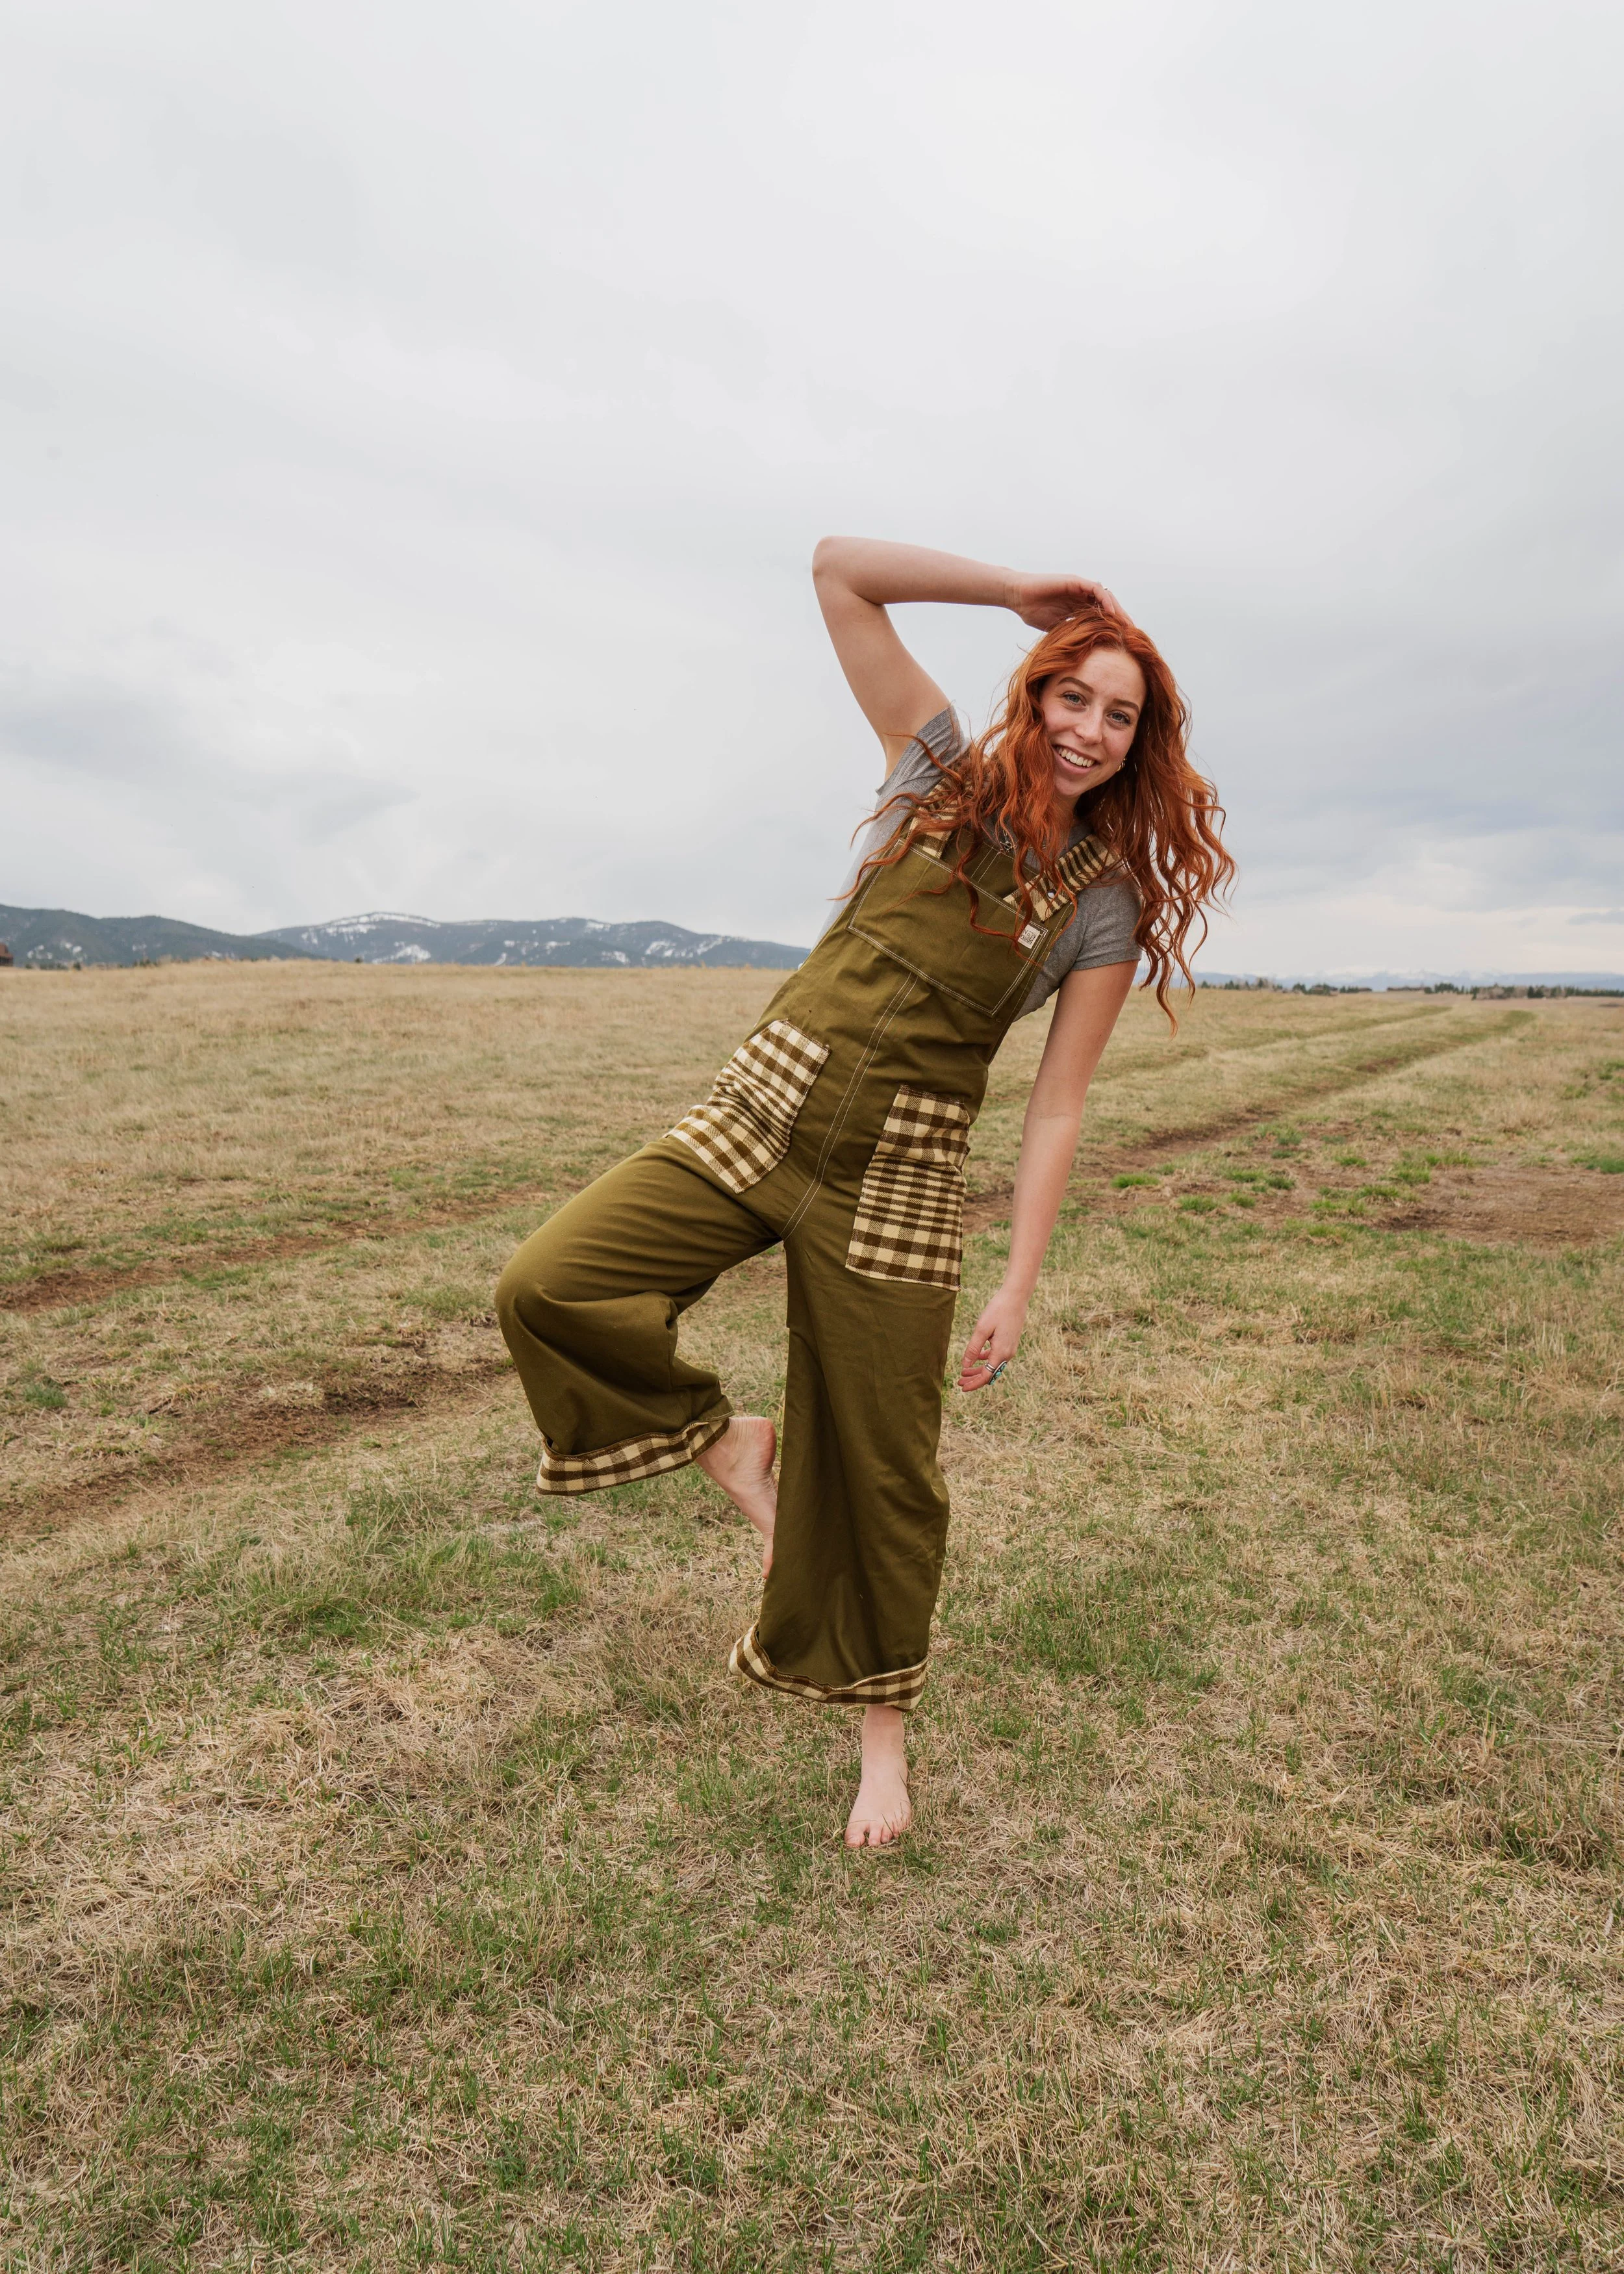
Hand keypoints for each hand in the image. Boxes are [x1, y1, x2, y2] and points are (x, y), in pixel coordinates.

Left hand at [956, 1285, 1028, 1392]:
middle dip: (974, 1378)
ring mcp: (1010, 1348)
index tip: (962, 1387)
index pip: (986, 1375)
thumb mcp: (982, 1329)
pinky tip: (976, 1358)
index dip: (974, 1383)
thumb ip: (973, 1348)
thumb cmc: (998, 1310)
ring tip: (964, 1372)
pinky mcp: (1009, 1342)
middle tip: (959, 1381)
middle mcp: (1008, 1354)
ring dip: (979, 1369)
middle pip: (989, 1372)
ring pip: (992, 1365)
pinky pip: (996, 1356)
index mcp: (1001, 1352)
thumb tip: (965, 1366)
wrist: (1016, 1297)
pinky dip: (985, 1359)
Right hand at [1005, 571, 1123, 632]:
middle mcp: (1082, 595)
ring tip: (1126, 625)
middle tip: (1132, 634)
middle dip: (1121, 619)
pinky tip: (1112, 614)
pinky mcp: (1076, 582)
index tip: (1123, 641)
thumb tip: (1080, 654)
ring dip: (1118, 610)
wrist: (1018, 596)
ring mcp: (1080, 587)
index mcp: (1078, 606)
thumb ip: (1069, 634)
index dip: (1113, 627)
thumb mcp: (1055, 628)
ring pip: (1106, 597)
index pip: (1102, 616)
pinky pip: (1096, 590)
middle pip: (1108, 606)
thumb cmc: (1032, 611)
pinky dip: (1105, 601)